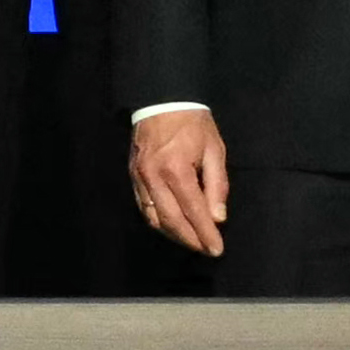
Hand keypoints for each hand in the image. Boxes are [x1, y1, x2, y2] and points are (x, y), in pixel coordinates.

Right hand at [130, 103, 229, 258]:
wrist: (161, 99)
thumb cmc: (193, 123)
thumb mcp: (215, 149)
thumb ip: (217, 185)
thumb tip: (217, 218)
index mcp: (177, 169)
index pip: (194, 211)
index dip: (206, 234)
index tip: (217, 250)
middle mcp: (154, 177)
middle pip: (172, 221)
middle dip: (191, 240)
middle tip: (206, 250)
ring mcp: (140, 177)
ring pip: (154, 218)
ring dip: (174, 234)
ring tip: (192, 240)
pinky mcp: (132, 175)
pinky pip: (143, 207)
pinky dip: (158, 221)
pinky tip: (172, 225)